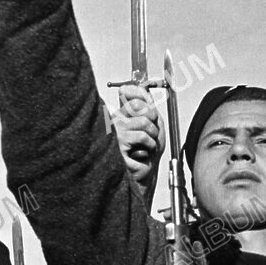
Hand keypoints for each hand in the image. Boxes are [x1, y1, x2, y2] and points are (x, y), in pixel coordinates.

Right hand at [113, 84, 165, 198]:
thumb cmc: (144, 153)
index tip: (151, 119)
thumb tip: (139, 89)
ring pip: (144, 121)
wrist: (140, 176)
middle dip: (153, 122)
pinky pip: (143, 136)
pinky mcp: (117, 144)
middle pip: (140, 105)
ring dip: (152, 137)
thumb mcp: (148, 126)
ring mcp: (113, 131)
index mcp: (118, 115)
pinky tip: (142, 153)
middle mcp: (113, 121)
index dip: (149, 107)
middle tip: (150, 136)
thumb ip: (145, 107)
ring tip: (146, 146)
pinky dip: (150, 146)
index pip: (134, 97)